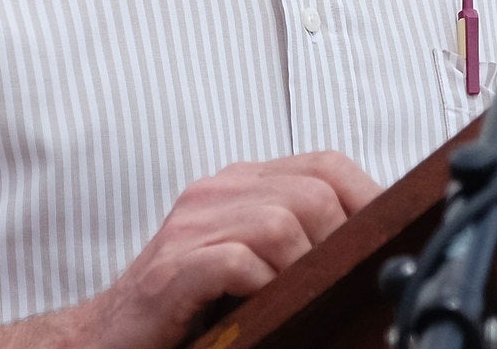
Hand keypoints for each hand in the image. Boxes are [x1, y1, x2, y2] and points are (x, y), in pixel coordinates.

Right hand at [24, 151, 381, 348]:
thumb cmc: (192, 303)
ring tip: (294, 301)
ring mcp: (190, 227)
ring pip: (281, 224)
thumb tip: (374, 242)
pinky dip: (261, 288)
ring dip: (301, 271)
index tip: (386, 244)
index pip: (327, 164)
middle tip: (334, 286)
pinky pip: (237, 262)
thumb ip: (300, 236)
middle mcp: (216, 192)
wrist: (111, 337)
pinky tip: (258, 307)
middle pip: (313, 194)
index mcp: (242, 182)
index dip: (369, 200)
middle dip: (337, 245)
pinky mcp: (171, 270)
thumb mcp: (256, 258)